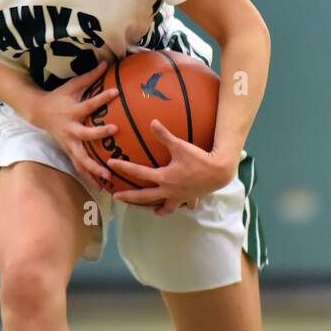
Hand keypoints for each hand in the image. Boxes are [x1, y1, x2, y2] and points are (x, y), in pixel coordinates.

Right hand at [26, 61, 119, 191]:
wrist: (38, 112)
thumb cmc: (59, 97)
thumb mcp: (72, 85)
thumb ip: (90, 76)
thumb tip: (108, 62)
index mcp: (73, 111)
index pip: (89, 103)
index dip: (102, 98)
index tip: (116, 92)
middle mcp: (71, 128)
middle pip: (85, 134)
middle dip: (98, 134)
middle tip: (114, 131)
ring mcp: (69, 142)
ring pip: (81, 158)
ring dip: (94, 168)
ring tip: (109, 176)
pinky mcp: (68, 150)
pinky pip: (79, 166)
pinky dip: (89, 176)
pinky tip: (101, 186)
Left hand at [109, 119, 236, 215]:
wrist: (219, 172)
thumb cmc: (199, 158)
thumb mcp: (180, 145)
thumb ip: (165, 135)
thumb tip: (152, 122)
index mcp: (164, 178)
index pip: (139, 173)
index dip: (123, 167)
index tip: (111, 164)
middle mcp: (168, 191)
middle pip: (143, 197)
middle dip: (129, 197)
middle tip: (116, 196)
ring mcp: (178, 198)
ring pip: (159, 208)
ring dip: (148, 208)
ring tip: (140, 208)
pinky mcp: (186, 200)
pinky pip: (174, 207)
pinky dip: (167, 209)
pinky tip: (164, 208)